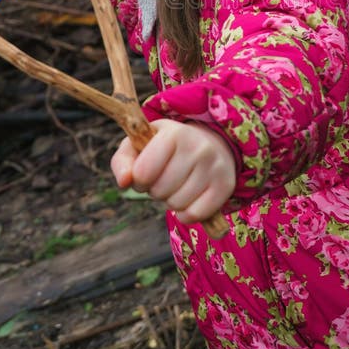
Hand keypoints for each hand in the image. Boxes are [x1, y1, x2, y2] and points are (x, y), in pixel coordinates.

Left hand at [110, 120, 235, 223]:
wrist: (210, 142)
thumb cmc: (165, 148)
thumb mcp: (140, 145)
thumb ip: (122, 162)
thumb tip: (124, 182)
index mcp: (174, 133)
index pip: (143, 172)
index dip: (138, 179)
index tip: (144, 172)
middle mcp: (198, 146)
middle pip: (160, 191)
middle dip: (155, 190)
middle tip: (163, 178)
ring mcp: (214, 166)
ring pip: (177, 205)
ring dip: (170, 201)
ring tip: (177, 185)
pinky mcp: (226, 185)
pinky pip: (195, 215)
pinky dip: (186, 214)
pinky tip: (189, 198)